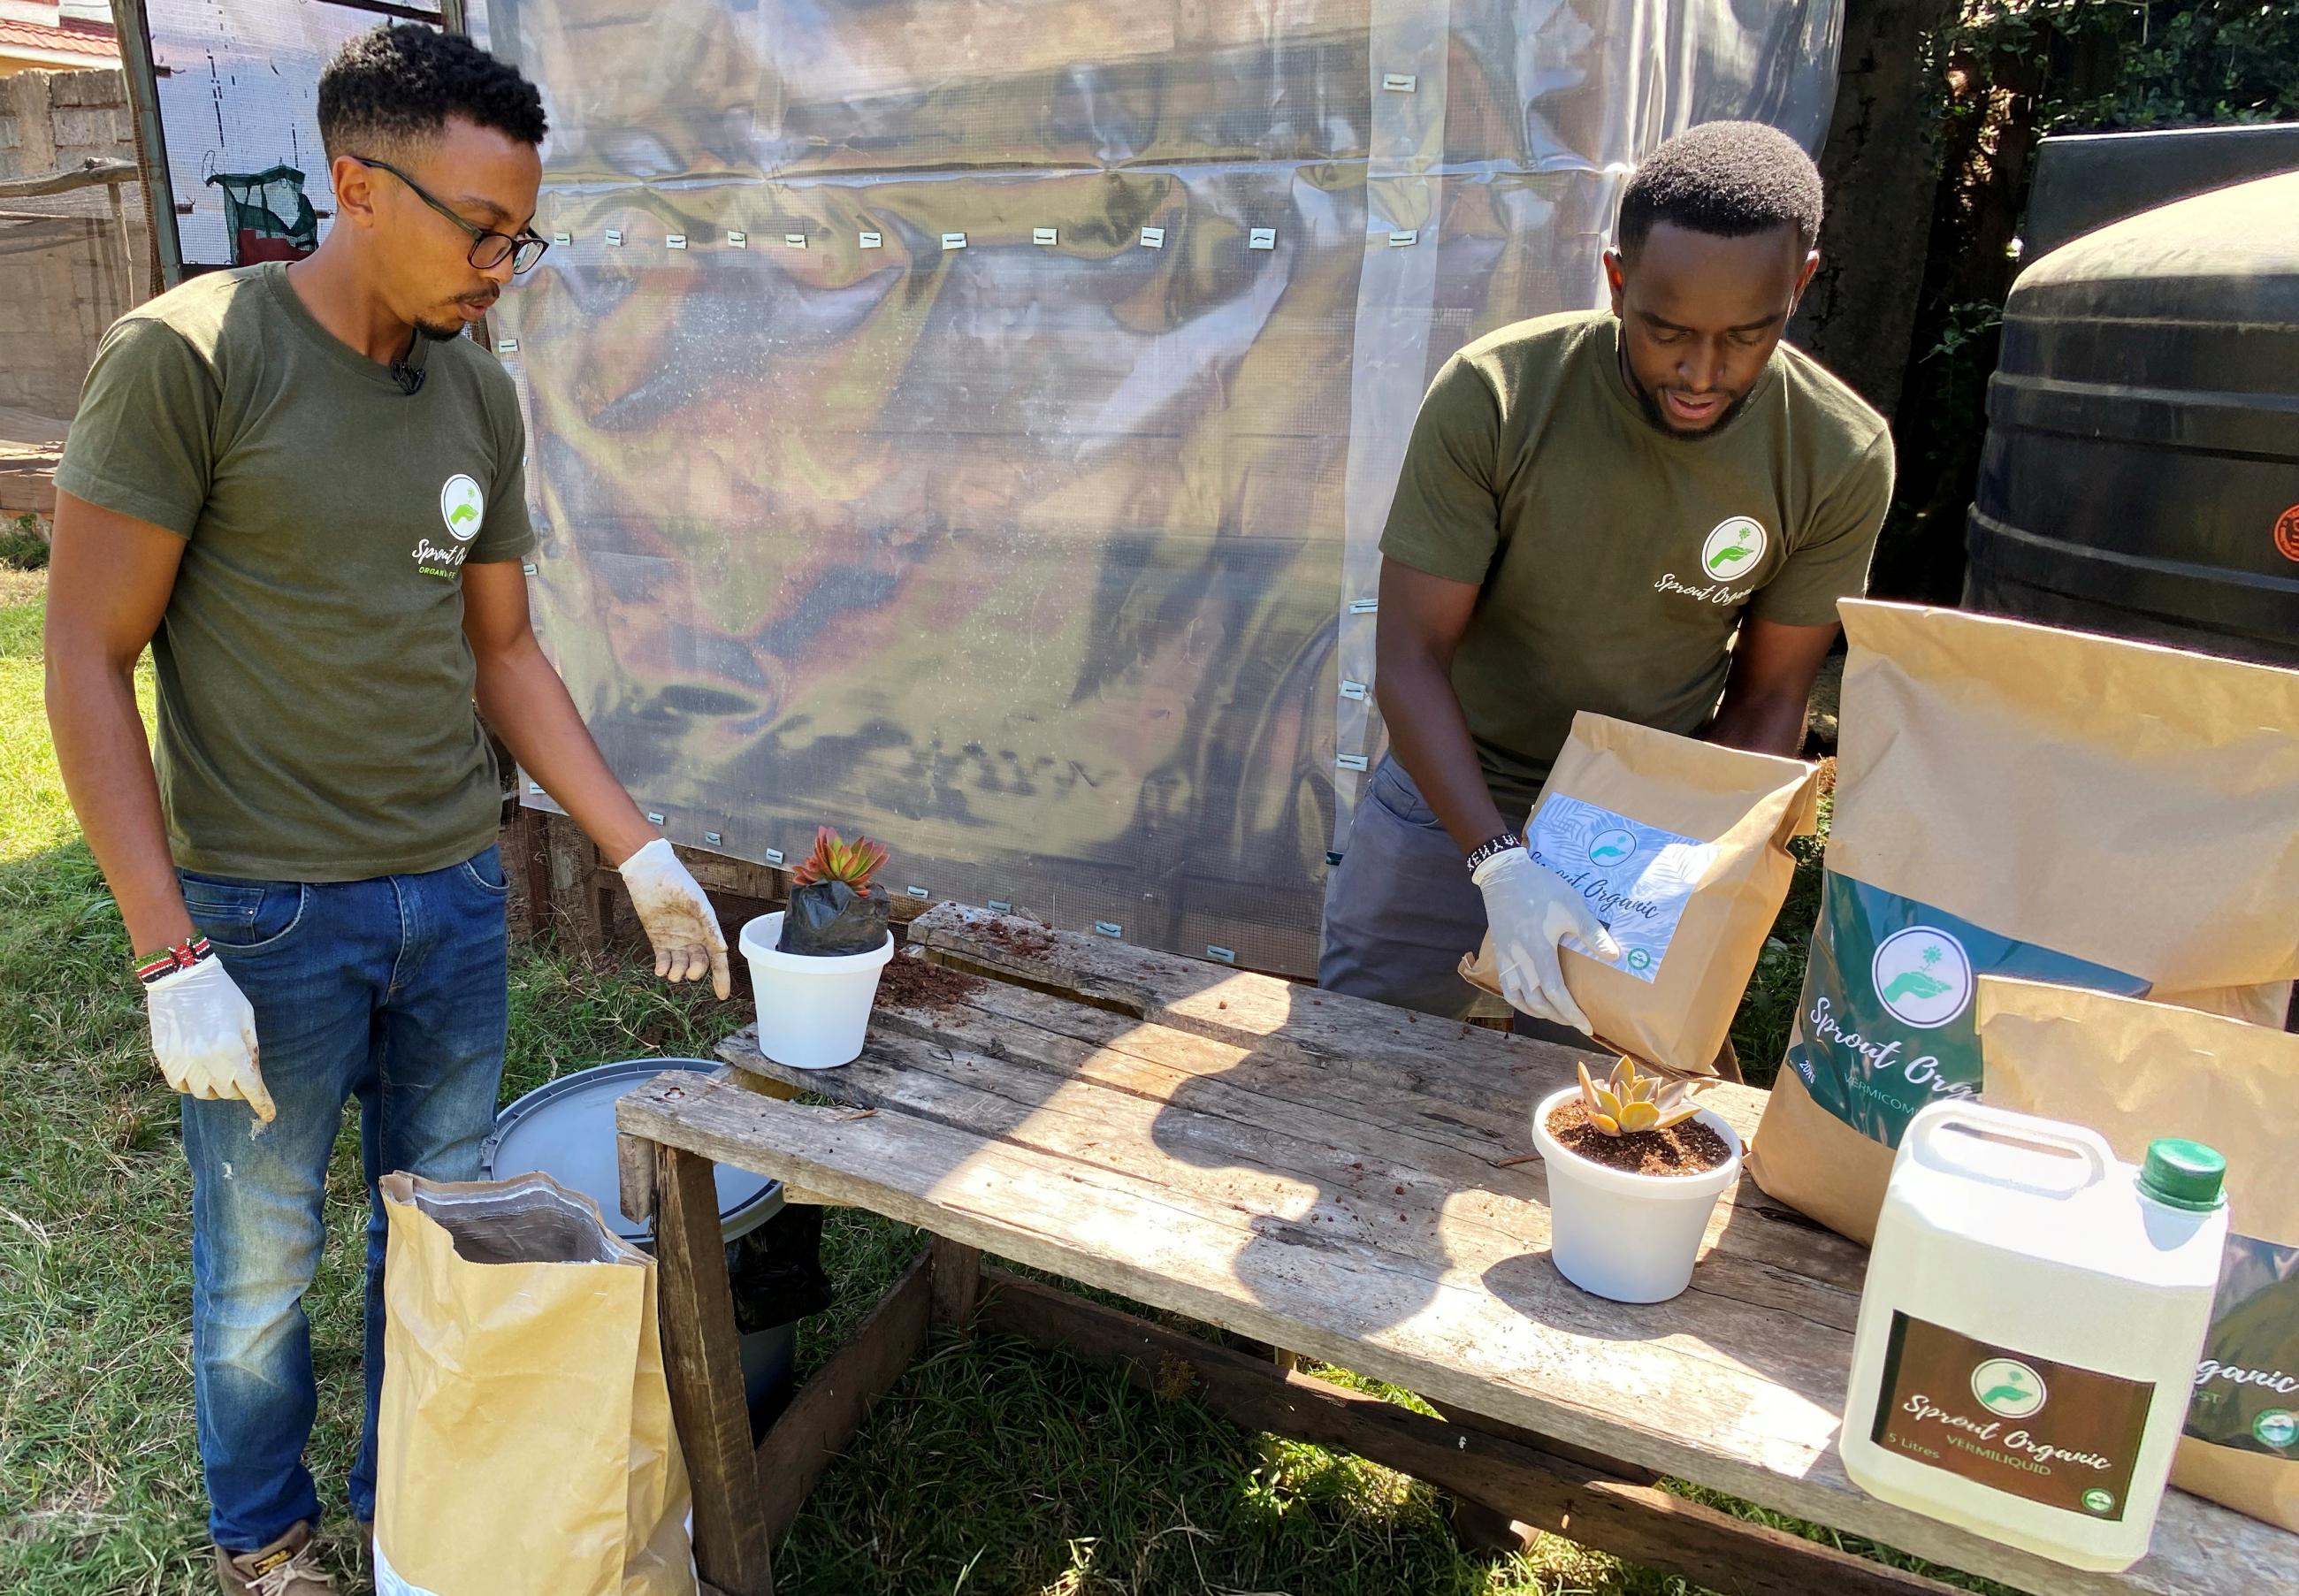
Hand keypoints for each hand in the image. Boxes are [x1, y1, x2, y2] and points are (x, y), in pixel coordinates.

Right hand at [147, 957, 273, 1122]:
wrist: (181, 976)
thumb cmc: (220, 993)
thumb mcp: (246, 1017)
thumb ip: (250, 1048)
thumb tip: (253, 1074)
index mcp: (231, 1048)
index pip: (251, 1088)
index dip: (262, 1104)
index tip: (269, 1114)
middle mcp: (206, 1060)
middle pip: (227, 1093)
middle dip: (239, 1090)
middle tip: (241, 1078)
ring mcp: (182, 1060)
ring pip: (203, 1093)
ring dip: (215, 1088)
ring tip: (219, 1072)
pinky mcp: (164, 1058)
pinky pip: (180, 1085)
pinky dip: (192, 1084)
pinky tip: (198, 1071)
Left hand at [618, 838, 730, 998]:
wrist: (650, 874)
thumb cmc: (677, 883)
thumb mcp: (697, 903)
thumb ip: (709, 925)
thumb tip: (722, 949)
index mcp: (707, 929)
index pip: (718, 958)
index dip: (721, 977)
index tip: (722, 995)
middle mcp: (693, 937)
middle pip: (700, 964)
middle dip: (696, 972)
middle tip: (690, 973)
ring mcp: (676, 939)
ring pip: (681, 965)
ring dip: (678, 973)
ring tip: (672, 973)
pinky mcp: (658, 939)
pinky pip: (664, 960)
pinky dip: (663, 969)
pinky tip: (660, 970)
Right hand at [1472, 846, 1621, 1031]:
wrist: (1504, 875)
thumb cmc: (1541, 888)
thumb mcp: (1571, 906)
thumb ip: (1592, 933)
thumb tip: (1614, 956)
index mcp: (1538, 950)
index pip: (1555, 992)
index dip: (1571, 1013)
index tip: (1586, 1026)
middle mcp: (1519, 960)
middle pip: (1538, 1001)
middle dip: (1559, 1016)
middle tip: (1577, 1021)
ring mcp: (1506, 959)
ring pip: (1520, 999)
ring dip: (1539, 1012)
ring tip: (1557, 1015)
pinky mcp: (1500, 954)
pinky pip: (1507, 988)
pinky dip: (1520, 1001)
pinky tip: (1532, 1002)